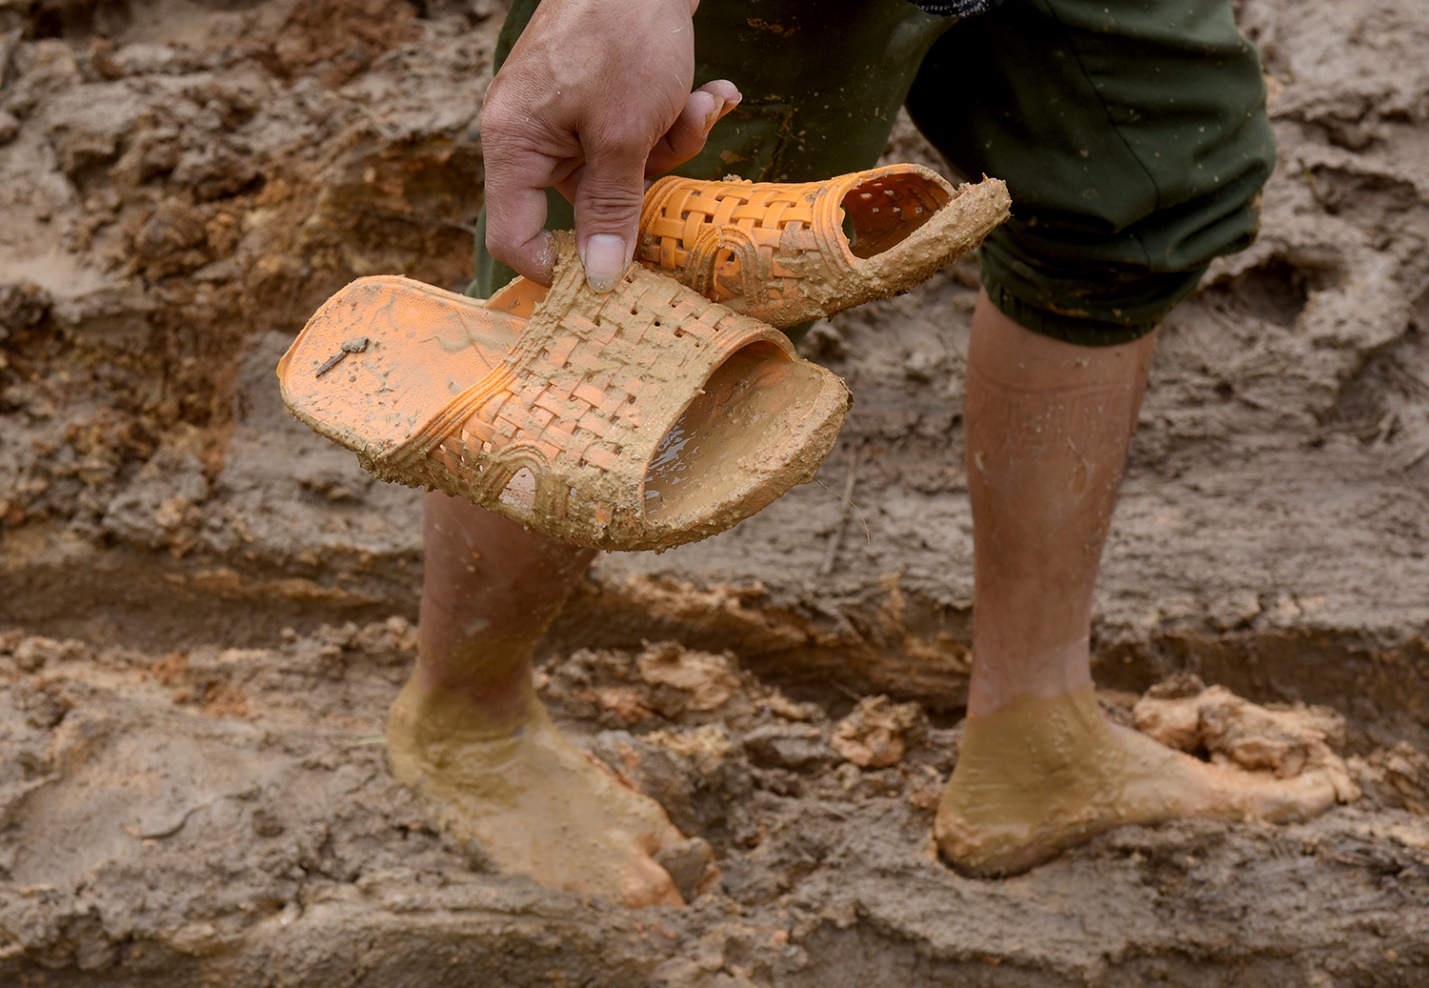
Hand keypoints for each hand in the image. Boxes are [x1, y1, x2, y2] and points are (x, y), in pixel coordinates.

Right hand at [479, 0, 739, 289]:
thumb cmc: (622, 33)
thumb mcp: (624, 134)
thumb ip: (611, 209)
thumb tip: (598, 281)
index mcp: (513, 145)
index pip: (513, 236)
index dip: (557, 268)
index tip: (612, 281)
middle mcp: (532, 135)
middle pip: (587, 204)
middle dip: (646, 180)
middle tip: (679, 141)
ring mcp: (567, 117)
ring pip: (624, 172)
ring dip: (673, 144)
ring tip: (699, 100)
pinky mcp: (599, 100)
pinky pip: (637, 138)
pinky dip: (675, 118)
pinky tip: (708, 90)